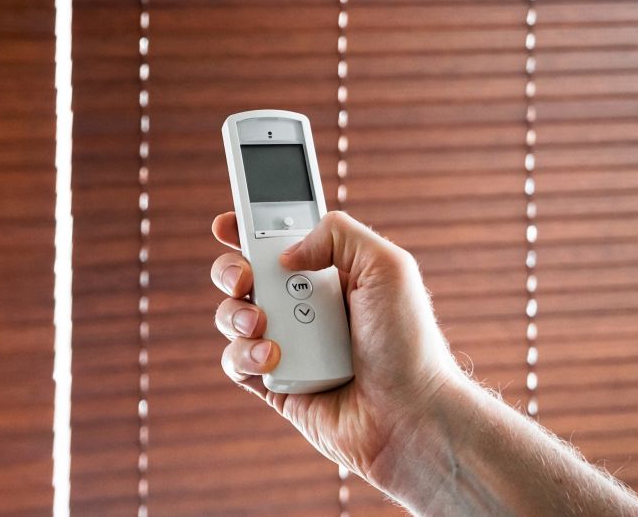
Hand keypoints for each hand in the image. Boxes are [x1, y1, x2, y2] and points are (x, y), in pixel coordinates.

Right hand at [210, 210, 458, 483]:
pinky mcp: (274, 382)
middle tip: (245, 278)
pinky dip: (245, 355)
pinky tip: (273, 357)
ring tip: (261, 324)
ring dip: (235, 314)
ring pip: (231, 317)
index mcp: (329, 273)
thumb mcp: (386, 266)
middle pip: (244, 274)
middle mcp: (303, 306)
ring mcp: (286, 344)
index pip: (279, 241)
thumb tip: (286, 254)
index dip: (247, 228)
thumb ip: (338, 234)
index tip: (227, 222)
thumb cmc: (408, 342)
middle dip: (231, 269)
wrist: (409, 414)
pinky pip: (236, 362)